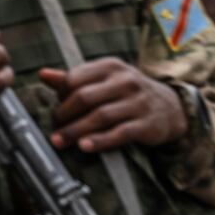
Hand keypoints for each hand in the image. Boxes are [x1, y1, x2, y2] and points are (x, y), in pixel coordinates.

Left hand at [40, 60, 186, 152]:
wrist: (171, 107)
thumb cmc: (127, 92)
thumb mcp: (104, 79)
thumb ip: (74, 78)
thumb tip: (43, 74)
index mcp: (110, 67)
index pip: (75, 79)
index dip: (60, 96)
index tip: (56, 110)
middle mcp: (125, 81)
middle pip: (84, 97)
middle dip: (64, 115)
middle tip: (55, 129)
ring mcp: (138, 102)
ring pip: (100, 116)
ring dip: (76, 131)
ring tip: (60, 141)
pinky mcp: (147, 124)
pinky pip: (120, 133)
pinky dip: (100, 140)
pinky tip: (84, 146)